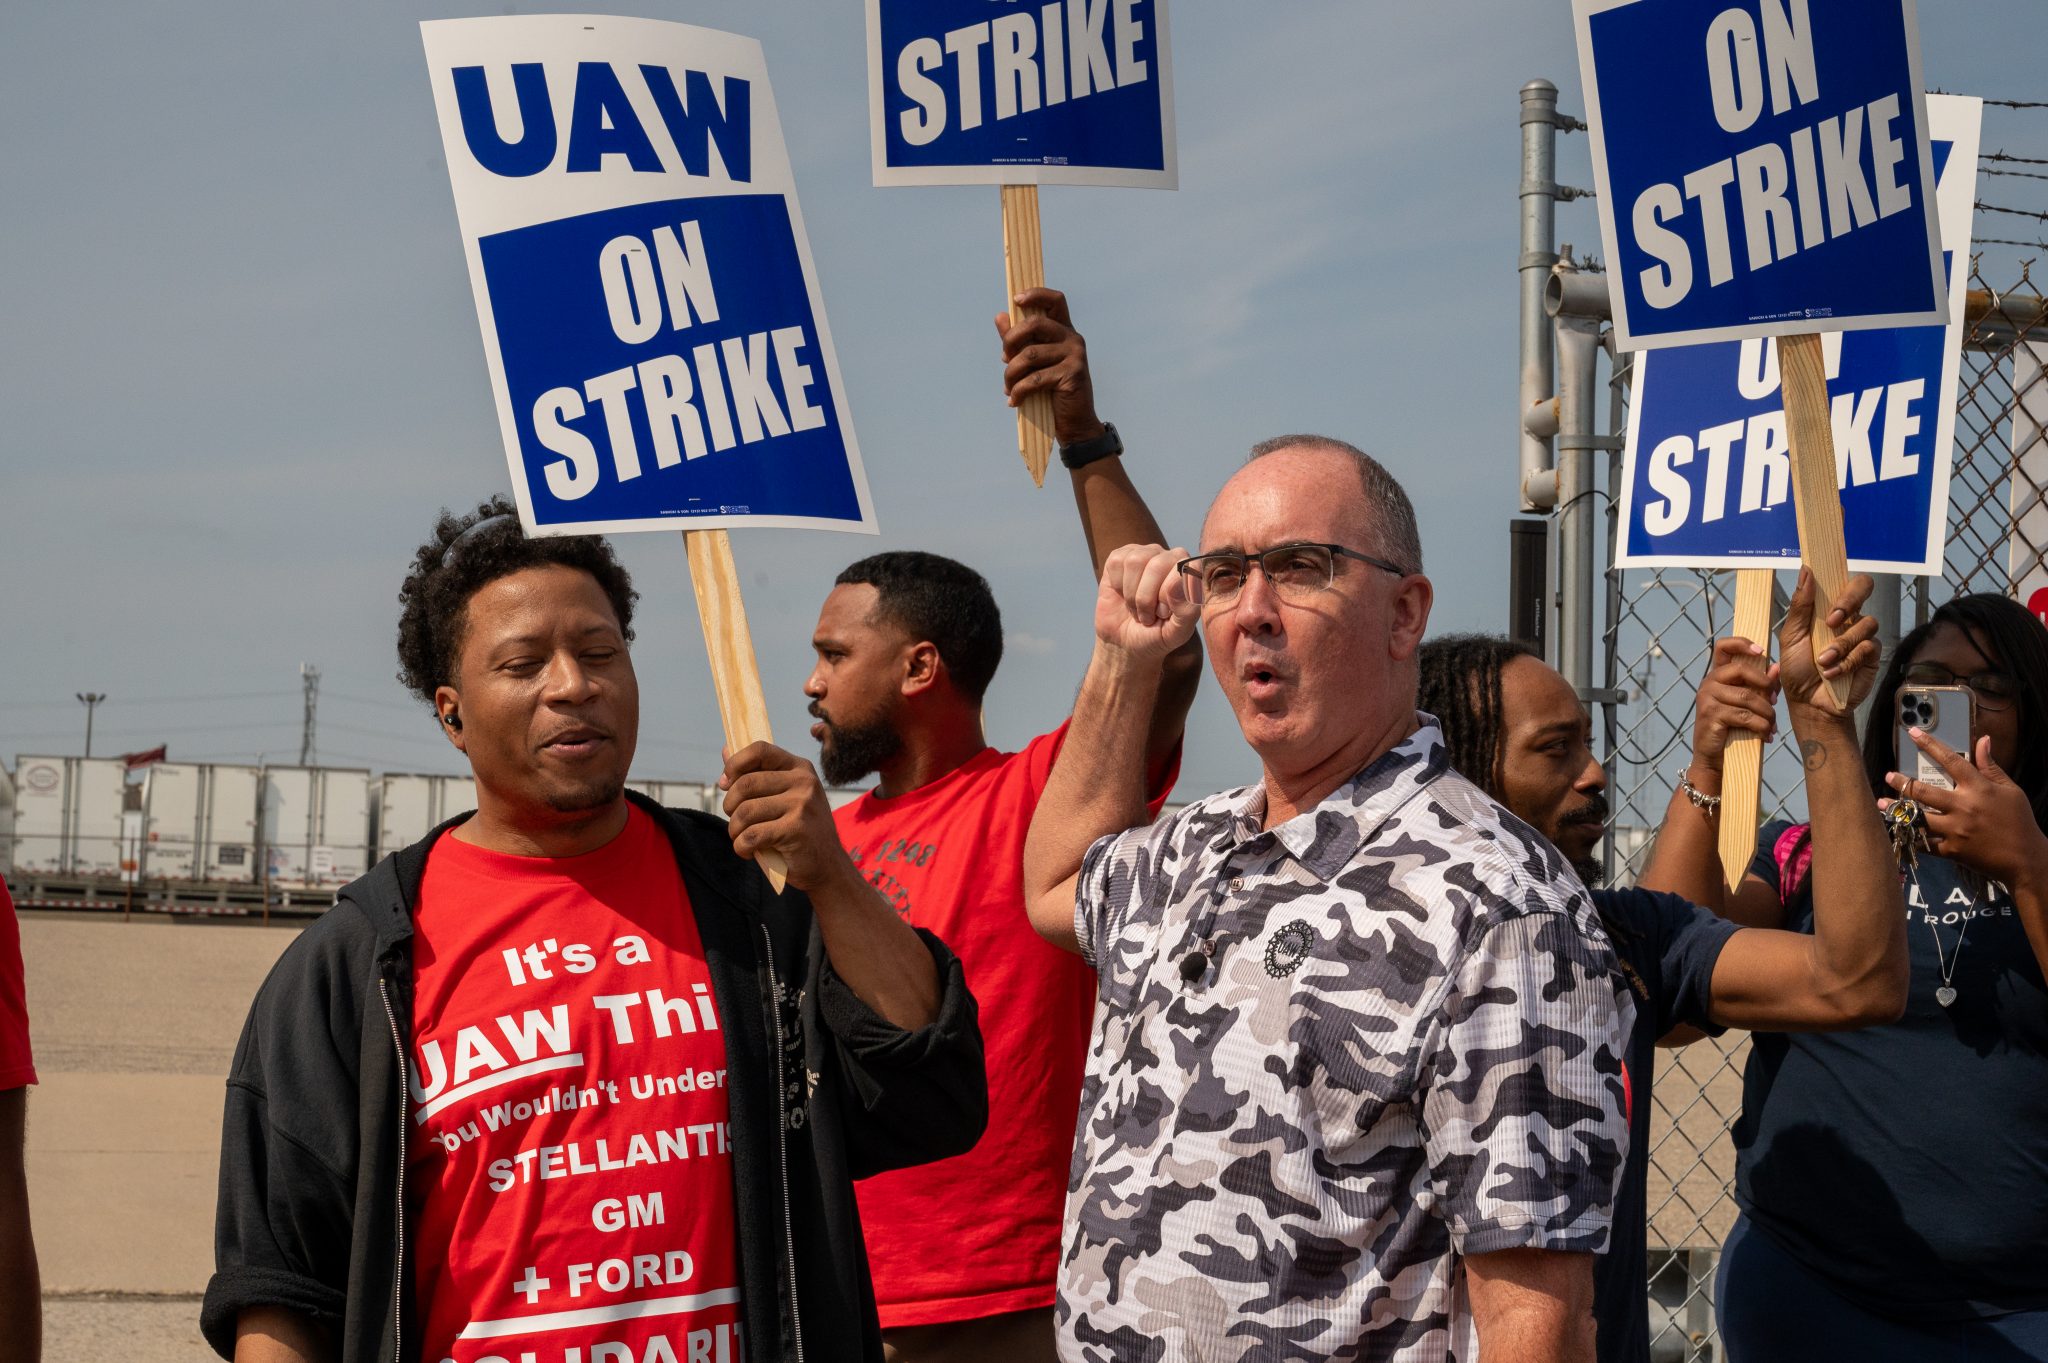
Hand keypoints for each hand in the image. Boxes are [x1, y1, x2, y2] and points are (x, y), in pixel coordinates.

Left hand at [719, 743, 857, 893]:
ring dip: (734, 830)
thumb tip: (726, 750)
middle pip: (745, 784)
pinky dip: (742, 847)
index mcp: (800, 768)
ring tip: (742, 838)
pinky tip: (749, 852)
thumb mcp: (785, 796)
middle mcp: (804, 782)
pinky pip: (751, 836)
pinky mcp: (796, 830)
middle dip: (730, 805)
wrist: (828, 865)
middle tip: (736, 821)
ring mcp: (802, 805)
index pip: (760, 750)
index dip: (735, 764)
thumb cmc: (799, 830)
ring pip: (745, 812)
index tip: (726, 782)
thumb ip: (757, 774)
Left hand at [993, 286, 1102, 445]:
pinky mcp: (1072, 374)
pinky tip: (1014, 401)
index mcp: (1064, 331)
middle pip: (1035, 323)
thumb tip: (999, 316)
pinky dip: (1019, 391)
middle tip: (1003, 358)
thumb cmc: (1051, 391)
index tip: (1016, 299)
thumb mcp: (1032, 363)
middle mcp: (1072, 338)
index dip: (1036, 294)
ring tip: (1008, 388)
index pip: (1055, 300)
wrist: (1074, 423)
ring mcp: (1075, 355)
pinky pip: (1035, 379)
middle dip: (1011, 340)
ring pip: (1029, 355)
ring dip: (1011, 374)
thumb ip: (1017, 340)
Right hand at [1094, 543, 1197, 660]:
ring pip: (1135, 562)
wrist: (1126, 643)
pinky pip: (1117, 563)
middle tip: (1148, 616)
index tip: (1164, 613)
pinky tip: (1123, 595)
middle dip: (1147, 598)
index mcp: (1190, 571)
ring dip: (1132, 595)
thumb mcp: (1178, 632)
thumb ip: (1187, 609)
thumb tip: (1179, 578)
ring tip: (1136, 608)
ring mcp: (1144, 554)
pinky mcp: (1120, 557)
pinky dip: (1118, 586)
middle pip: (1157, 565)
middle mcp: (1169, 557)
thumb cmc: (1157, 635)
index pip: (1183, 569)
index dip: (1168, 596)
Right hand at [1688, 636, 1780, 775]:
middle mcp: (1708, 683)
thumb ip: (1761, 685)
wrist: (1714, 758)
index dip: (1742, 643)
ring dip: (1766, 713)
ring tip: (1772, 726)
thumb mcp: (1748, 704)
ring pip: (1747, 697)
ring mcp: (1707, 698)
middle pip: (1741, 670)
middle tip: (1775, 700)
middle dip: (1764, 684)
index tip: (1761, 651)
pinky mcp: (1710, 715)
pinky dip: (1761, 727)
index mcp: (1717, 676)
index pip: (1723, 647)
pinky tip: (1766, 736)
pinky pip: (1744, 716)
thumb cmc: (1733, 729)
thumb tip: (1777, 667)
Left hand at [1779, 568, 1880, 717]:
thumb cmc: (1797, 669)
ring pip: (1866, 623)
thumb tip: (1806, 570)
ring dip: (1841, 644)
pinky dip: (1847, 661)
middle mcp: (1848, 618)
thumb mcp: (1792, 636)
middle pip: (1865, 587)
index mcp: (1828, 609)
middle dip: (1850, 600)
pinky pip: (1868, 648)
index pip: (1844, 581)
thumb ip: (1800, 606)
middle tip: (1832, 621)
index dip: (1841, 582)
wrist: (1808, 702)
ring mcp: (1862, 635)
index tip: (1828, 598)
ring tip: (1823, 661)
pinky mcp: (1872, 656)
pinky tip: (1832, 672)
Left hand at [1886, 730, 2047, 886]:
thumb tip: (1983, 740)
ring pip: (1917, 817)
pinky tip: (1897, 830)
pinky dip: (1910, 836)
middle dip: (1902, 782)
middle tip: (1888, 776)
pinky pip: (1923, 843)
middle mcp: (1963, 807)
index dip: (1930, 744)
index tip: (1913, 732)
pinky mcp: (1951, 850)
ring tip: (1881, 803)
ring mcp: (1955, 830)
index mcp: (1978, 788)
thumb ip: (1991, 766)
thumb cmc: (2018, 820)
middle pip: (1924, 791)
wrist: (2025, 858)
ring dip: (1896, 810)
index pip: (1951, 760)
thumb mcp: (2010, 790)